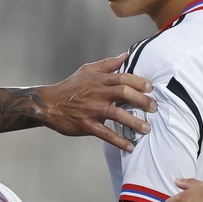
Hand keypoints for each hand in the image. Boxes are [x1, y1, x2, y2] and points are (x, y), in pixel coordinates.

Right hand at [40, 54, 155, 151]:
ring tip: (147, 129)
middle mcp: (97, 93)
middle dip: (142, 100)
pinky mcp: (87, 125)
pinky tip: (130, 147)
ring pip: (117, 114)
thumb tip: (126, 55)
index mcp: (99, 80)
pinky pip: (105, 134)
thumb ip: (108, 64)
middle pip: (124, 93)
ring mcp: (92, 110)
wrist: (48, 104)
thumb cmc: (71, 86)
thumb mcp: (88, 70)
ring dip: (134, 122)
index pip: (123, 78)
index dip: (138, 81)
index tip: (151, 88)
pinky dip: (119, 141)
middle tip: (154, 108)